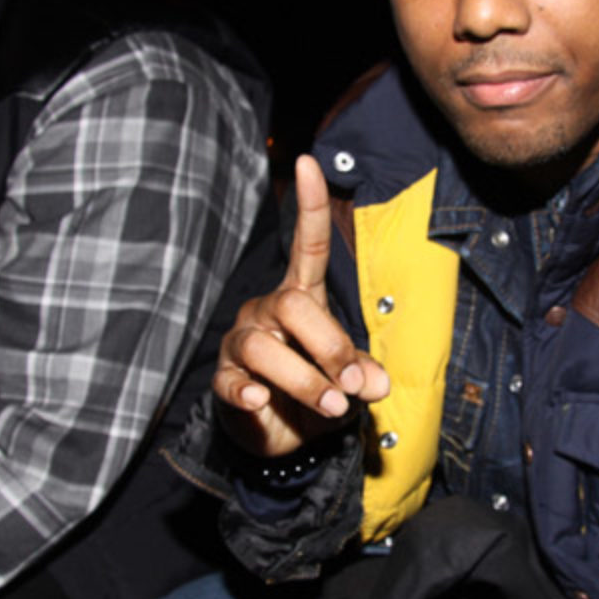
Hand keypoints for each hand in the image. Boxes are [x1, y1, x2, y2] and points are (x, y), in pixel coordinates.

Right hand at [214, 155, 388, 455]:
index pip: (304, 245)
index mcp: (301, 299)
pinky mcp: (224, 381)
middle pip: (292, 307)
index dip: (308, 205)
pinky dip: (249, 393)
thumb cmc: (318, 392)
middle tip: (350, 386)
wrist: (282, 436)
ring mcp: (242, 344)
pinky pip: (232, 382)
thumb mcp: (350, 381)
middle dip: (329, 347)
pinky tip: (262, 401)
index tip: (308, 161)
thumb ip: (362, 373)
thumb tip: (374, 384)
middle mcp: (267, 312)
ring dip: (306, 381)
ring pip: (265, 348)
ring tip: (332, 406)